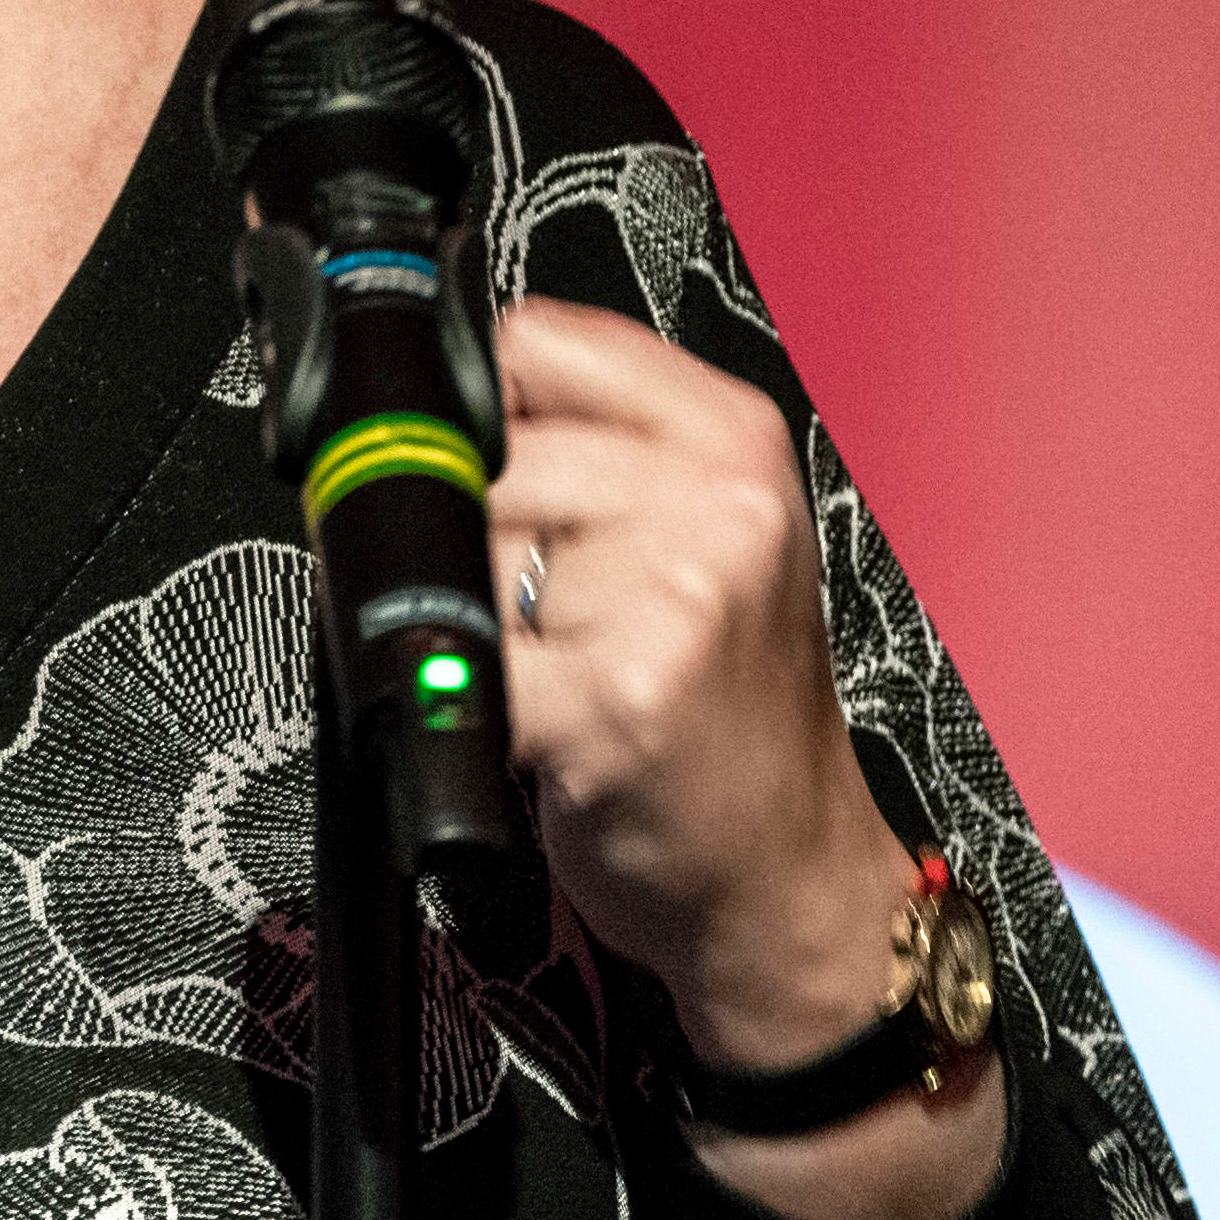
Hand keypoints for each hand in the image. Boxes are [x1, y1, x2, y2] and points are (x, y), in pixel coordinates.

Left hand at [483, 301, 1003, 1219]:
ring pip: (464, 551)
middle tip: (534, 612)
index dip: (472, 403)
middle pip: (484, 451)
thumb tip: (431, 396)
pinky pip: (465, 660)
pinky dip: (463, 699)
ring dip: (473, 619)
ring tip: (554, 668)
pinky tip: (533, 725)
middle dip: (471, 531)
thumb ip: (589, 449)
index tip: (471, 459)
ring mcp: (673, 598)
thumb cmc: (727, 714)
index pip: (534, 339)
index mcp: (731, 438)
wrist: (787, 880)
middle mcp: (718, 503)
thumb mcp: (701, 539)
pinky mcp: (616, 698)